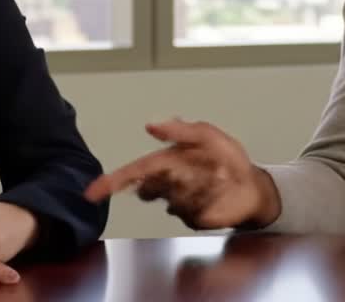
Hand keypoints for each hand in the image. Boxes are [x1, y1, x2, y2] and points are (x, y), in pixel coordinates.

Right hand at [83, 119, 280, 229]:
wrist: (253, 185)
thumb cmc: (230, 159)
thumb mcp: (208, 135)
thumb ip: (180, 129)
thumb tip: (150, 125)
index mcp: (166, 162)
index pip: (132, 173)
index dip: (110, 183)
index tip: (91, 193)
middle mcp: (168, 184)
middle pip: (147, 188)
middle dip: (163, 182)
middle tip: (187, 171)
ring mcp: (179, 203)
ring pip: (172, 198)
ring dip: (196, 186)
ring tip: (217, 176)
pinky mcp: (193, 218)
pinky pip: (191, 208)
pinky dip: (207, 196)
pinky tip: (220, 188)